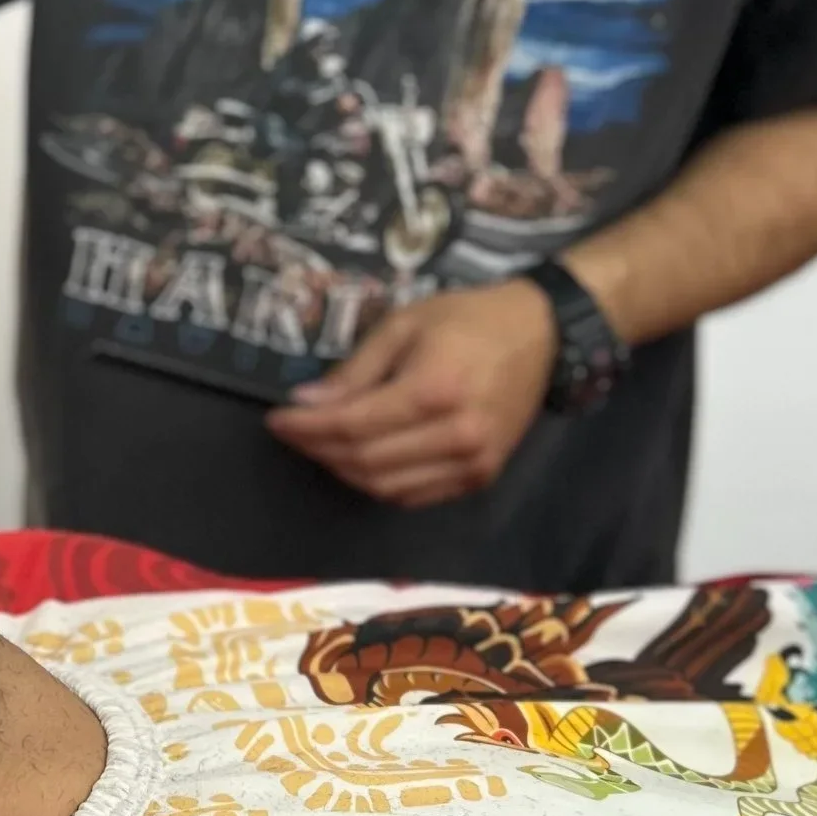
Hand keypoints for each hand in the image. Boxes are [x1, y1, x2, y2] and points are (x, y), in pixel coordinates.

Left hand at [264, 280, 556, 508]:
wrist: (540, 336)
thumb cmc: (467, 319)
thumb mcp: (404, 325)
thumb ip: (356, 369)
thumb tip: (306, 400)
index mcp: (433, 391)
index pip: (353, 425)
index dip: (307, 427)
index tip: (276, 419)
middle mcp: (455, 436)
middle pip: (366, 462)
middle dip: (319, 450)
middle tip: (293, 431)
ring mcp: (473, 464)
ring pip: (387, 487)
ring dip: (344, 471)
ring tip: (320, 444)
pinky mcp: (481, 478)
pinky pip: (415, 496)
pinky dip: (379, 485)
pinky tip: (359, 461)